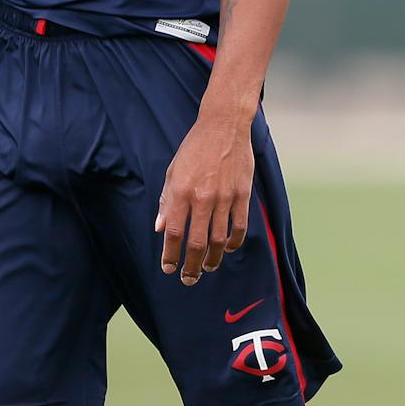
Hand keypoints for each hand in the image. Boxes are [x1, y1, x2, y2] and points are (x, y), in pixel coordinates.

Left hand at [156, 115, 255, 285]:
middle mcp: (203, 198)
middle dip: (191, 266)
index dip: (170, 255)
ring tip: (207, 268)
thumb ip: (167, 201)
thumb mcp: (173, 171)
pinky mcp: (243, 194)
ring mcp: (225, 197)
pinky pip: (239, 226)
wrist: (224, 126)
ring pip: (219, 239)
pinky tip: (228, 249)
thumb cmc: (195, 148)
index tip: (168, 268)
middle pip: (196, 242)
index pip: (174, 233)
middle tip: (188, 279)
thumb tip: (161, 228)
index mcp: (182, 191)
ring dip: (212, 259)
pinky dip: (234, 242)